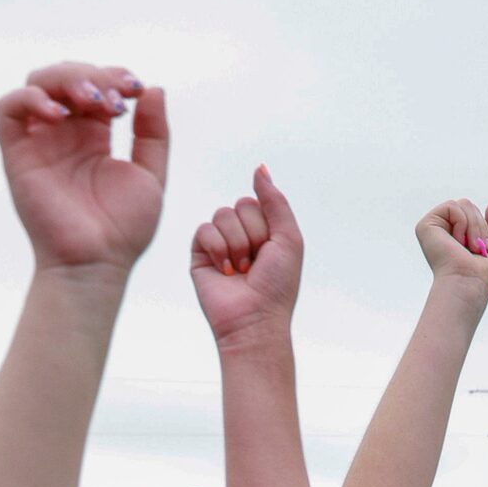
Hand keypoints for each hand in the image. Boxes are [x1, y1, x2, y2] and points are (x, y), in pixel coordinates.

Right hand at [0, 62, 166, 274]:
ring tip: (93, 102)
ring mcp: (40, 140)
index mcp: (94, 136)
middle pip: (66, 77)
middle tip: (115, 99)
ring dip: (65, 80)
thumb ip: (153, 133)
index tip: (136, 88)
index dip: (113, 76)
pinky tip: (60, 115)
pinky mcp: (17, 153)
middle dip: (92, 76)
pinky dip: (30, 99)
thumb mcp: (151, 175)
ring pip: (37, 83)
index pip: (96, 85)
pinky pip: (8, 109)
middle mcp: (64, 133)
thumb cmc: (123, 228)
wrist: (96, 263)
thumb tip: (154, 89)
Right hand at [190, 167, 303, 348]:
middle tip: (255, 263)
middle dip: (251, 235)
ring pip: (221, 215)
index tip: (270, 251)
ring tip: (241, 270)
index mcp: (264, 230)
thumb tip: (260, 168)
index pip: (256, 201)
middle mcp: (241, 234)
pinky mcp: (199, 254)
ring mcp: (219, 243)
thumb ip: (276, 201)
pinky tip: (225, 271)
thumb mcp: (289, 238)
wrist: (254, 318)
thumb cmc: (277, 285)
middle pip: (239, 205)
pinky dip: (218, 249)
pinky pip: (203, 229)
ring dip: (236, 245)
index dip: (264, 225)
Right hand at [412, 198, 487, 301]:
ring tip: (469, 246)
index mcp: (457, 237)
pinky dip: (462, 222)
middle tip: (477, 249)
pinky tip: (457, 241)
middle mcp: (444, 231)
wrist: (469, 284)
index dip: (485, 228)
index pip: (475, 214)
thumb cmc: (484, 276)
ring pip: (464, 204)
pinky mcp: (426, 226)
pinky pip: (452, 206)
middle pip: (469, 205)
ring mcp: (434, 228)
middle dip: (481, 226)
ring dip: (474, 226)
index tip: (486, 250)